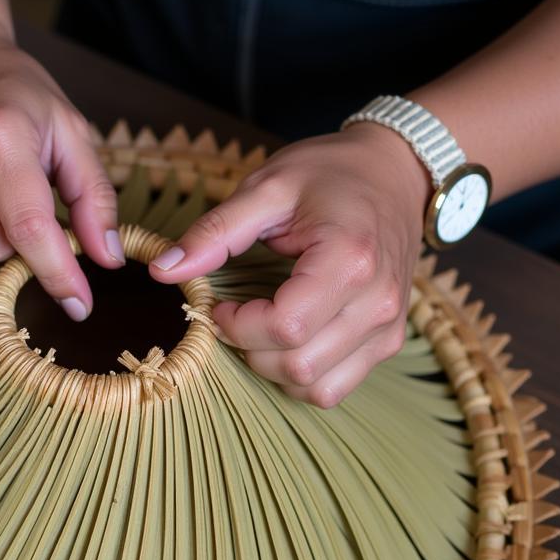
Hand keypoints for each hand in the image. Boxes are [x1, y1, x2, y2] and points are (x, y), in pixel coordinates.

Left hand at [150, 123, 429, 406]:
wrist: (396, 172)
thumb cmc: (331, 174)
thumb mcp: (266, 188)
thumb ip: (214, 232)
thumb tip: (163, 271)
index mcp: (349, 259)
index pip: (284, 328)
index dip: (237, 325)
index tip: (220, 304)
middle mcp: (377, 302)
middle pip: (297, 365)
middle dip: (250, 348)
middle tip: (236, 316)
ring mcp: (388, 327)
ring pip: (316, 387)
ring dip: (274, 369)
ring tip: (262, 328)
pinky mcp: (389, 341)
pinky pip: (336, 388)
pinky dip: (302, 377)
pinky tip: (288, 342)